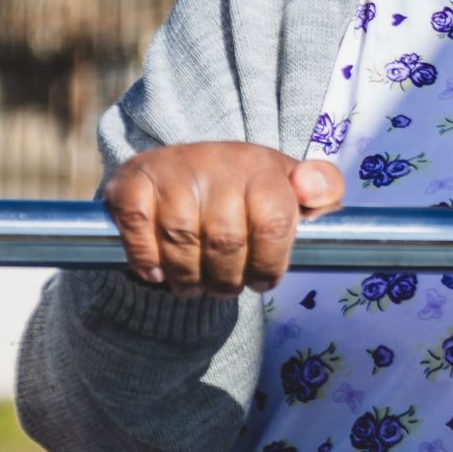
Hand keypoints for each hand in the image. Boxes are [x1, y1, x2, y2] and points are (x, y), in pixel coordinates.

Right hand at [104, 144, 346, 296]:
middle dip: (228, 278)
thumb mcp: (289, 187)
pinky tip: (158, 273)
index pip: (274, 221)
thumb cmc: (244, 190)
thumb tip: (318, 190)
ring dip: (188, 277)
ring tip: (194, 286)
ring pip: (182, 241)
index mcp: (261, 165)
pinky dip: (147, 259)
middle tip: (226, 289)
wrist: (179, 170)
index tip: (263, 282)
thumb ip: (321, 190)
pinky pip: (138, 229)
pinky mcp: (131, 182)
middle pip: (226, 240)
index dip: (270, 263)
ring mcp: (171, 170)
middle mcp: (216, 162)